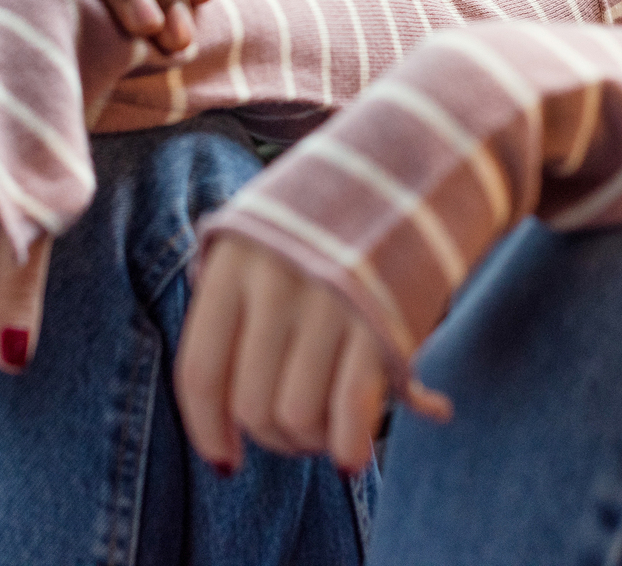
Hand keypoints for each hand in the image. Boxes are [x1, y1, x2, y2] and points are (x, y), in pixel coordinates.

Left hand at [175, 234, 451, 474]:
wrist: (420, 161)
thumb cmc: (336, 214)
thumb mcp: (270, 233)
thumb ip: (239, 298)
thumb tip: (219, 401)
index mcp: (234, 258)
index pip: (201, 372)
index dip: (208, 430)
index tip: (227, 459)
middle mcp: (275, 279)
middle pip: (251, 404)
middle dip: (274, 438)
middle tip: (299, 435)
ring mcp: (329, 300)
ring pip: (297, 417)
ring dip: (314, 442)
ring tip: (332, 431)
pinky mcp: (383, 320)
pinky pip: (350, 415)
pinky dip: (349, 447)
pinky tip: (353, 453)